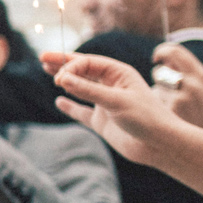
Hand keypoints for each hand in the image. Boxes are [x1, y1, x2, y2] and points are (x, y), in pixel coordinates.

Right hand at [45, 52, 178, 166]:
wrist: (159, 145)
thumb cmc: (145, 118)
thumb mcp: (116, 101)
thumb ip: (88, 90)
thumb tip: (62, 78)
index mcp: (119, 74)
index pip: (89, 63)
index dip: (71, 67)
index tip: (58, 78)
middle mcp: (112, 86)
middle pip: (83, 70)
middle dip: (64, 64)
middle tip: (43, 57)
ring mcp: (105, 103)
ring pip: (80, 88)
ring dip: (65, 80)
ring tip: (47, 71)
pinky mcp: (102, 121)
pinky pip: (82, 112)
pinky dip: (70, 107)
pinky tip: (59, 102)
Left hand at [151, 43, 202, 139]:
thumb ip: (188, 73)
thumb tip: (164, 60)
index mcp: (202, 76)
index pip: (174, 51)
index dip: (161, 51)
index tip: (156, 58)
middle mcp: (191, 85)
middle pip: (159, 70)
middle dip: (158, 75)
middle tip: (163, 85)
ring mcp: (179, 99)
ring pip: (154, 87)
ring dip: (158, 92)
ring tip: (173, 106)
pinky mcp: (168, 113)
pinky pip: (152, 101)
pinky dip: (155, 106)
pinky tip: (167, 117)